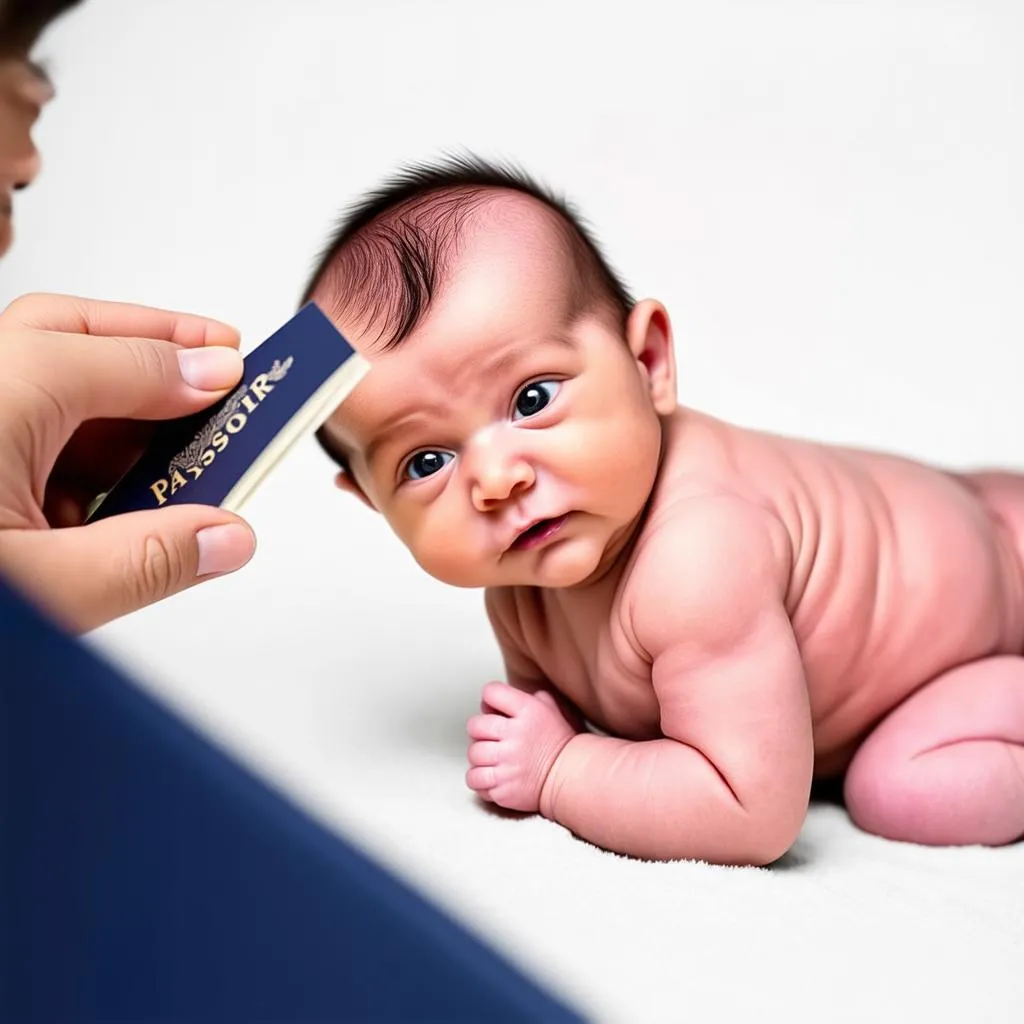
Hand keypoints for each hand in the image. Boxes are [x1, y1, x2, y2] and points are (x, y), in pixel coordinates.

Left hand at [0, 293, 256, 632]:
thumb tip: (226, 536)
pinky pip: (28, 418)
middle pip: (71, 332)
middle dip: (154, 340)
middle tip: (220, 355)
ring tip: (188, 416)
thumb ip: (145, 563)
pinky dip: (86, 433)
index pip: (108, 361)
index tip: (241, 377)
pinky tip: (125, 472)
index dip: (187, 367)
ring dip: (125, 385)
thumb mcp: (37, 595)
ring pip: (48, 368)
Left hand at [466, 681, 578, 812]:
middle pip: (475, 725)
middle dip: (480, 730)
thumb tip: (500, 697)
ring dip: (479, 756)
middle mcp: (515, 735)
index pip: (491, 692)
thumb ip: (529, 696)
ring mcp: (508, 763)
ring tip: (491, 758)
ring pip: (473, 754)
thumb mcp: (551, 709)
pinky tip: (490, 776)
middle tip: (490, 737)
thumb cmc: (559, 743)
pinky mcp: (503, 788)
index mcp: (527, 711)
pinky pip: (475, 780)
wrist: (571, 778)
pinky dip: (479, 779)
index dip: (489, 700)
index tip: (493, 709)